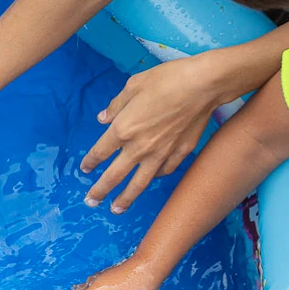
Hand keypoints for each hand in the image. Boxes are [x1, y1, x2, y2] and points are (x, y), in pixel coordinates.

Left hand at [81, 52, 235, 212]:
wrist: (204, 85)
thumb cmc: (167, 79)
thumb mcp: (134, 85)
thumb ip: (116, 105)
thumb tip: (102, 118)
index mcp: (123, 129)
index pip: (100, 152)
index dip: (90, 162)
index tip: (85, 169)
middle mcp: (139, 147)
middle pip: (114, 176)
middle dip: (99, 191)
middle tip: (91, 202)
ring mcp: (160, 154)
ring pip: (139, 184)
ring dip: (125, 199)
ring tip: (116, 210)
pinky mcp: (180, 154)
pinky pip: (164, 172)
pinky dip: (155, 178)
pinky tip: (151, 180)